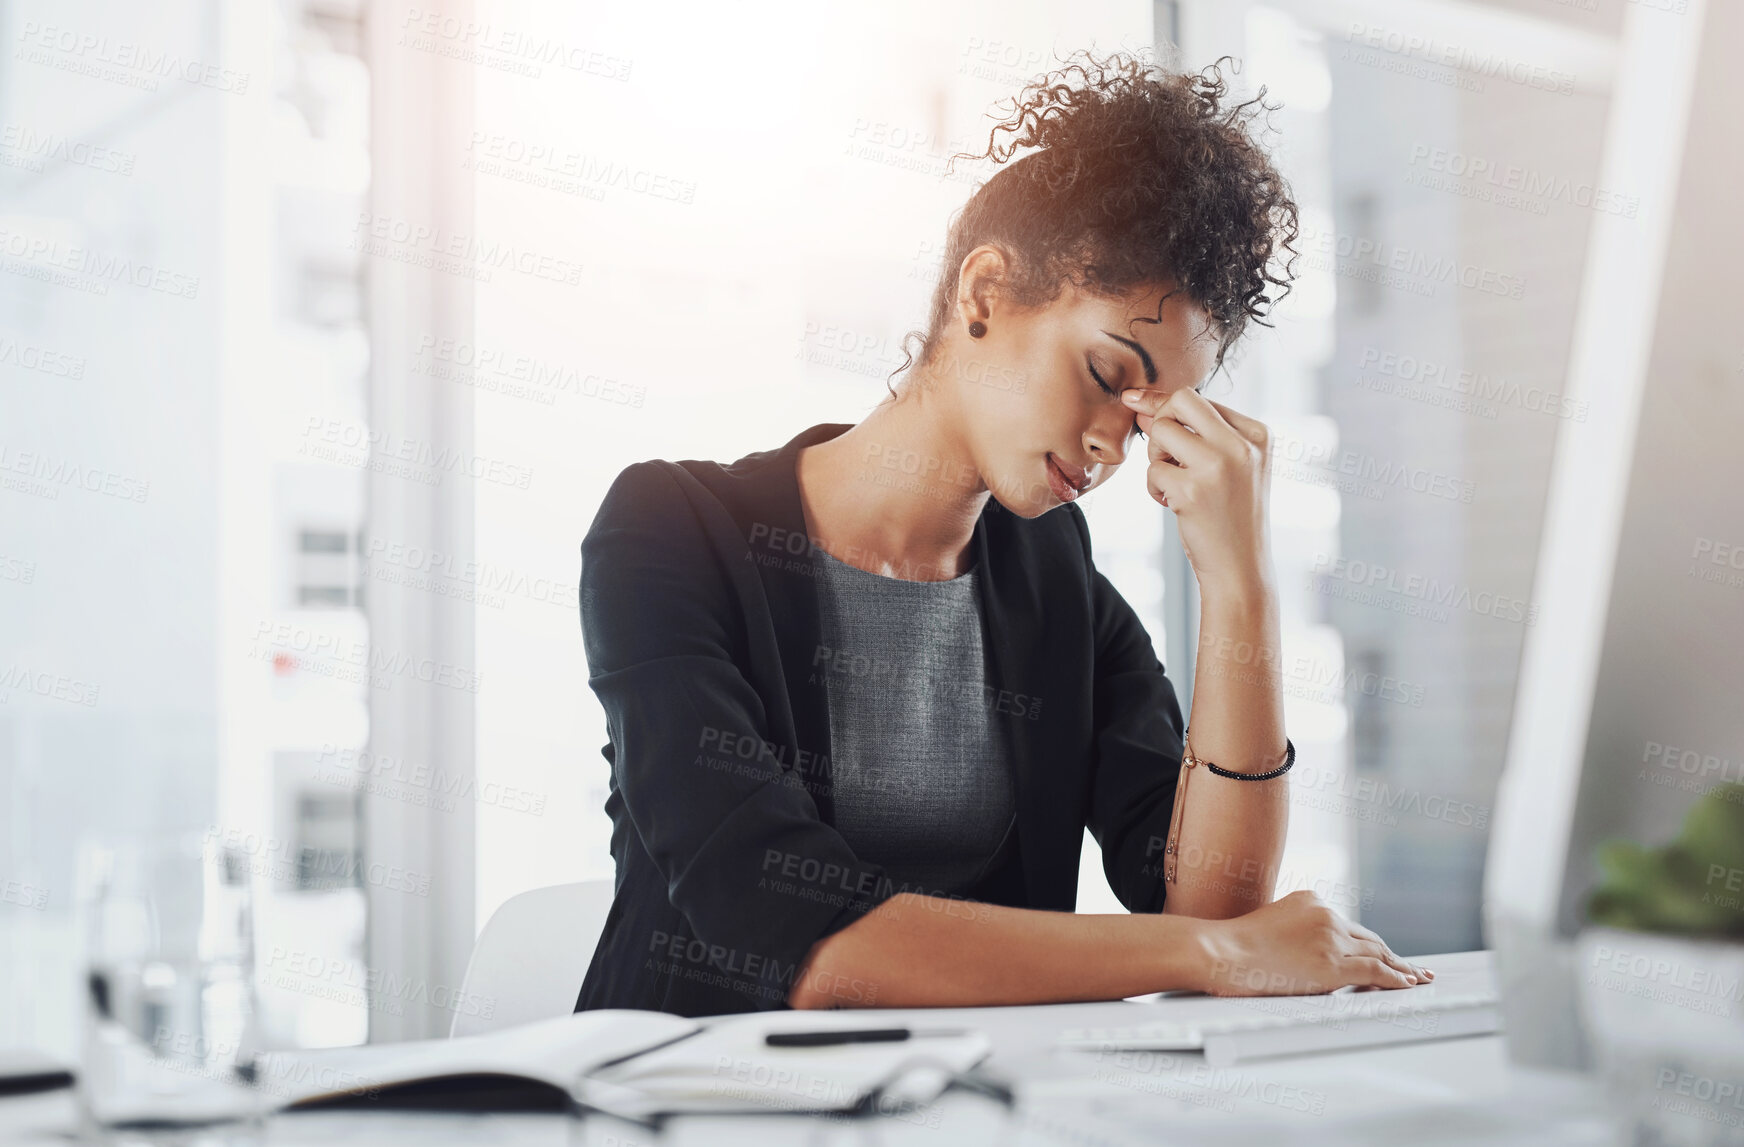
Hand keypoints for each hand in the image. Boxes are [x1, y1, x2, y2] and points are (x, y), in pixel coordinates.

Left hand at [1121, 387, 1272, 588]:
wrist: (1240, 569)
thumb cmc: (1229, 516)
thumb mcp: (1225, 467)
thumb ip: (1192, 433)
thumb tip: (1140, 403)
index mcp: (1257, 434)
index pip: (1200, 399)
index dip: (1167, 408)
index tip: (1142, 410)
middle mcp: (1242, 445)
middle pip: (1180, 400)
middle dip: (1160, 421)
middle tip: (1166, 455)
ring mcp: (1218, 466)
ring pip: (1161, 431)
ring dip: (1156, 458)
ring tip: (1174, 483)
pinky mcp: (1192, 490)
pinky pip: (1152, 470)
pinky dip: (1154, 488)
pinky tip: (1174, 505)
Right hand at [1194, 890, 1434, 994]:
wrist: (1223, 951)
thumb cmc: (1234, 946)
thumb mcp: (1269, 924)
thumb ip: (1294, 932)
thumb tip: (1304, 955)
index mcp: (1312, 900)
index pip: (1349, 927)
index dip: (1370, 944)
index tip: (1385, 953)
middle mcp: (1328, 914)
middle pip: (1370, 938)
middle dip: (1393, 954)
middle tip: (1413, 967)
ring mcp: (1332, 938)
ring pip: (1378, 954)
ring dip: (1401, 968)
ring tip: (1418, 978)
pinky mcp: (1333, 965)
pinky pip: (1375, 972)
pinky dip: (1396, 978)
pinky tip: (1408, 984)